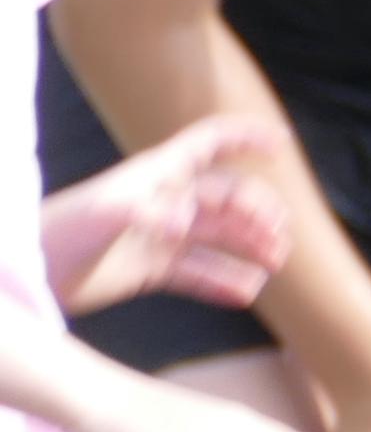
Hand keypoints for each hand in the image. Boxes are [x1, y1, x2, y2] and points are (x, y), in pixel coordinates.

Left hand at [43, 116, 294, 315]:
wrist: (26, 271)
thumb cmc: (59, 231)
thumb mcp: (101, 214)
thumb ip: (146, 213)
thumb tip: (187, 224)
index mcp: (156, 176)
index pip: (210, 143)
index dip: (247, 137)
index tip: (283, 145)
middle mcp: (165, 202)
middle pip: (227, 198)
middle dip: (258, 212)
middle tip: (277, 238)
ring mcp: (159, 237)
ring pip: (219, 238)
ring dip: (250, 248)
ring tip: (272, 265)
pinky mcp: (150, 270)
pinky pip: (198, 274)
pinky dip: (223, 283)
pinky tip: (245, 294)